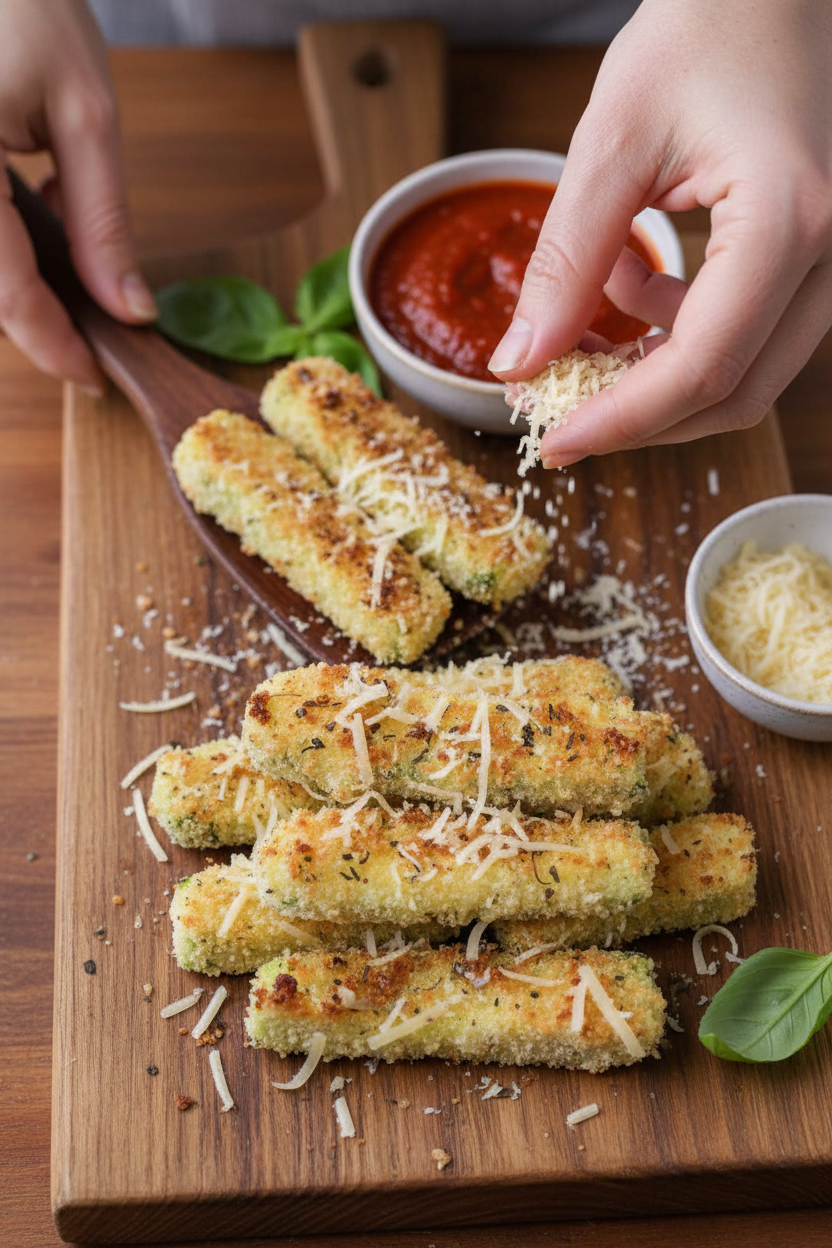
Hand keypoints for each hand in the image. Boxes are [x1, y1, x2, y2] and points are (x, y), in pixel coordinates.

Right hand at [0, 0, 154, 390]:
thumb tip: (127, 308)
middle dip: (33, 318)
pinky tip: (24, 205)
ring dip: (12, 282)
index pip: (5, 293)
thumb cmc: (26, 1)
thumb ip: (103, 222)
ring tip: (63, 265)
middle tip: (89, 334)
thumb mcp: (84, 112)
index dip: (52, 346)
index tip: (93, 377)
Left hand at [488, 0, 831, 466]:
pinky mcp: (817, 257)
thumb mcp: (613, 140)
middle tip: (559, 409)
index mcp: (790, 220)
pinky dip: (680, 332)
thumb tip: (520, 363)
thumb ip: (565, 263)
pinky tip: (633, 279)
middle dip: (638, 414)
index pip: (702, 368)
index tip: (555, 442)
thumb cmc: (708, 23)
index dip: (621, 421)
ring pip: (745, 373)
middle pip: (734, 393)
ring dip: (655, 372)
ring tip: (590, 313)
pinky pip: (752, 334)